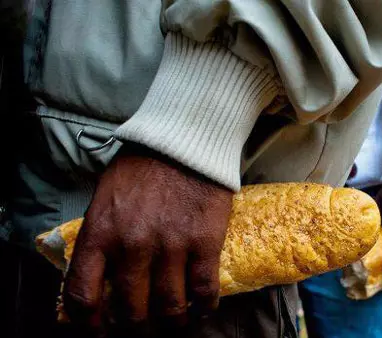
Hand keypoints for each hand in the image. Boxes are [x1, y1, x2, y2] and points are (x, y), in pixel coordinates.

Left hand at [63, 145, 231, 333]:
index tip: (101, 329)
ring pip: (169, 307)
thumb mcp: (105, 198)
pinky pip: (204, 290)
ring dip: (172, 322)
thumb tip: (99, 275)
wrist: (184, 142)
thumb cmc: (143, 168)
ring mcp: (171, 246)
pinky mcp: (204, 242)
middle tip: (144, 324)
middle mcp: (132, 245)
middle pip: (131, 310)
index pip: (84, 295)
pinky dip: (204, 306)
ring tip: (175, 321)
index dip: (91, 323)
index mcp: (101, 233)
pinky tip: (203, 308)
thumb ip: (101, 237)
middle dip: (136, 325)